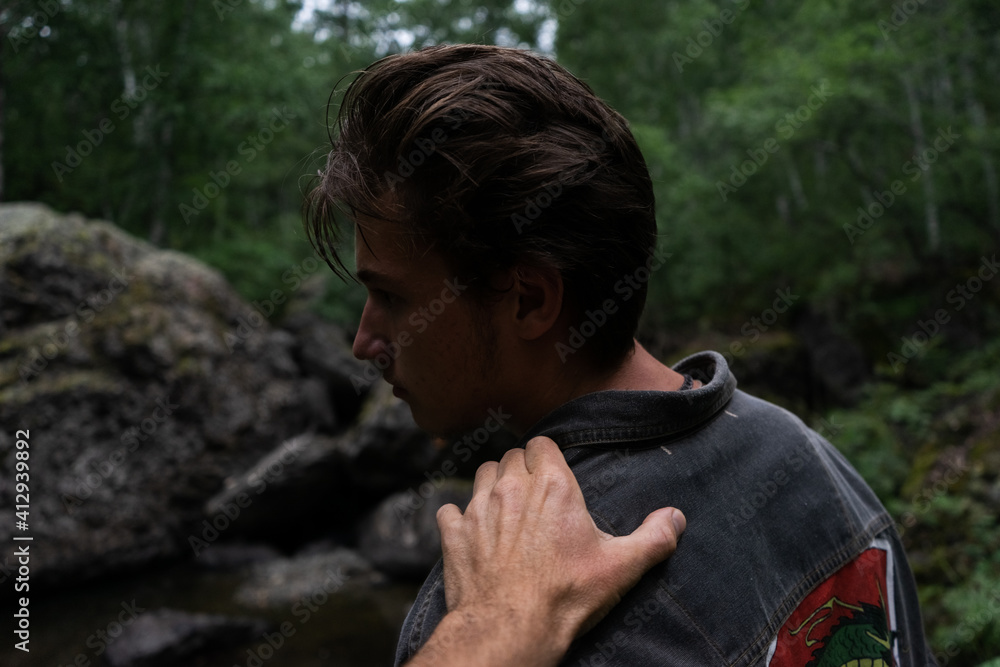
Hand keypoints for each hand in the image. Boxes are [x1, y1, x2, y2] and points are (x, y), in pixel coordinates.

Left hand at [433, 435, 685, 663]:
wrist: (511, 626)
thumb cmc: (566, 596)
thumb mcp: (621, 568)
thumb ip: (653, 538)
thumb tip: (675, 518)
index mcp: (552, 486)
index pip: (542, 444)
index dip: (547, 456)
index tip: (553, 473)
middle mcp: (512, 488)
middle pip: (511, 456)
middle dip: (521, 469)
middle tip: (534, 495)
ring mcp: (478, 508)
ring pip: (481, 474)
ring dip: (492, 485)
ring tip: (505, 507)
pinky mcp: (454, 533)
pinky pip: (449, 509)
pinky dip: (458, 517)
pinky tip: (472, 532)